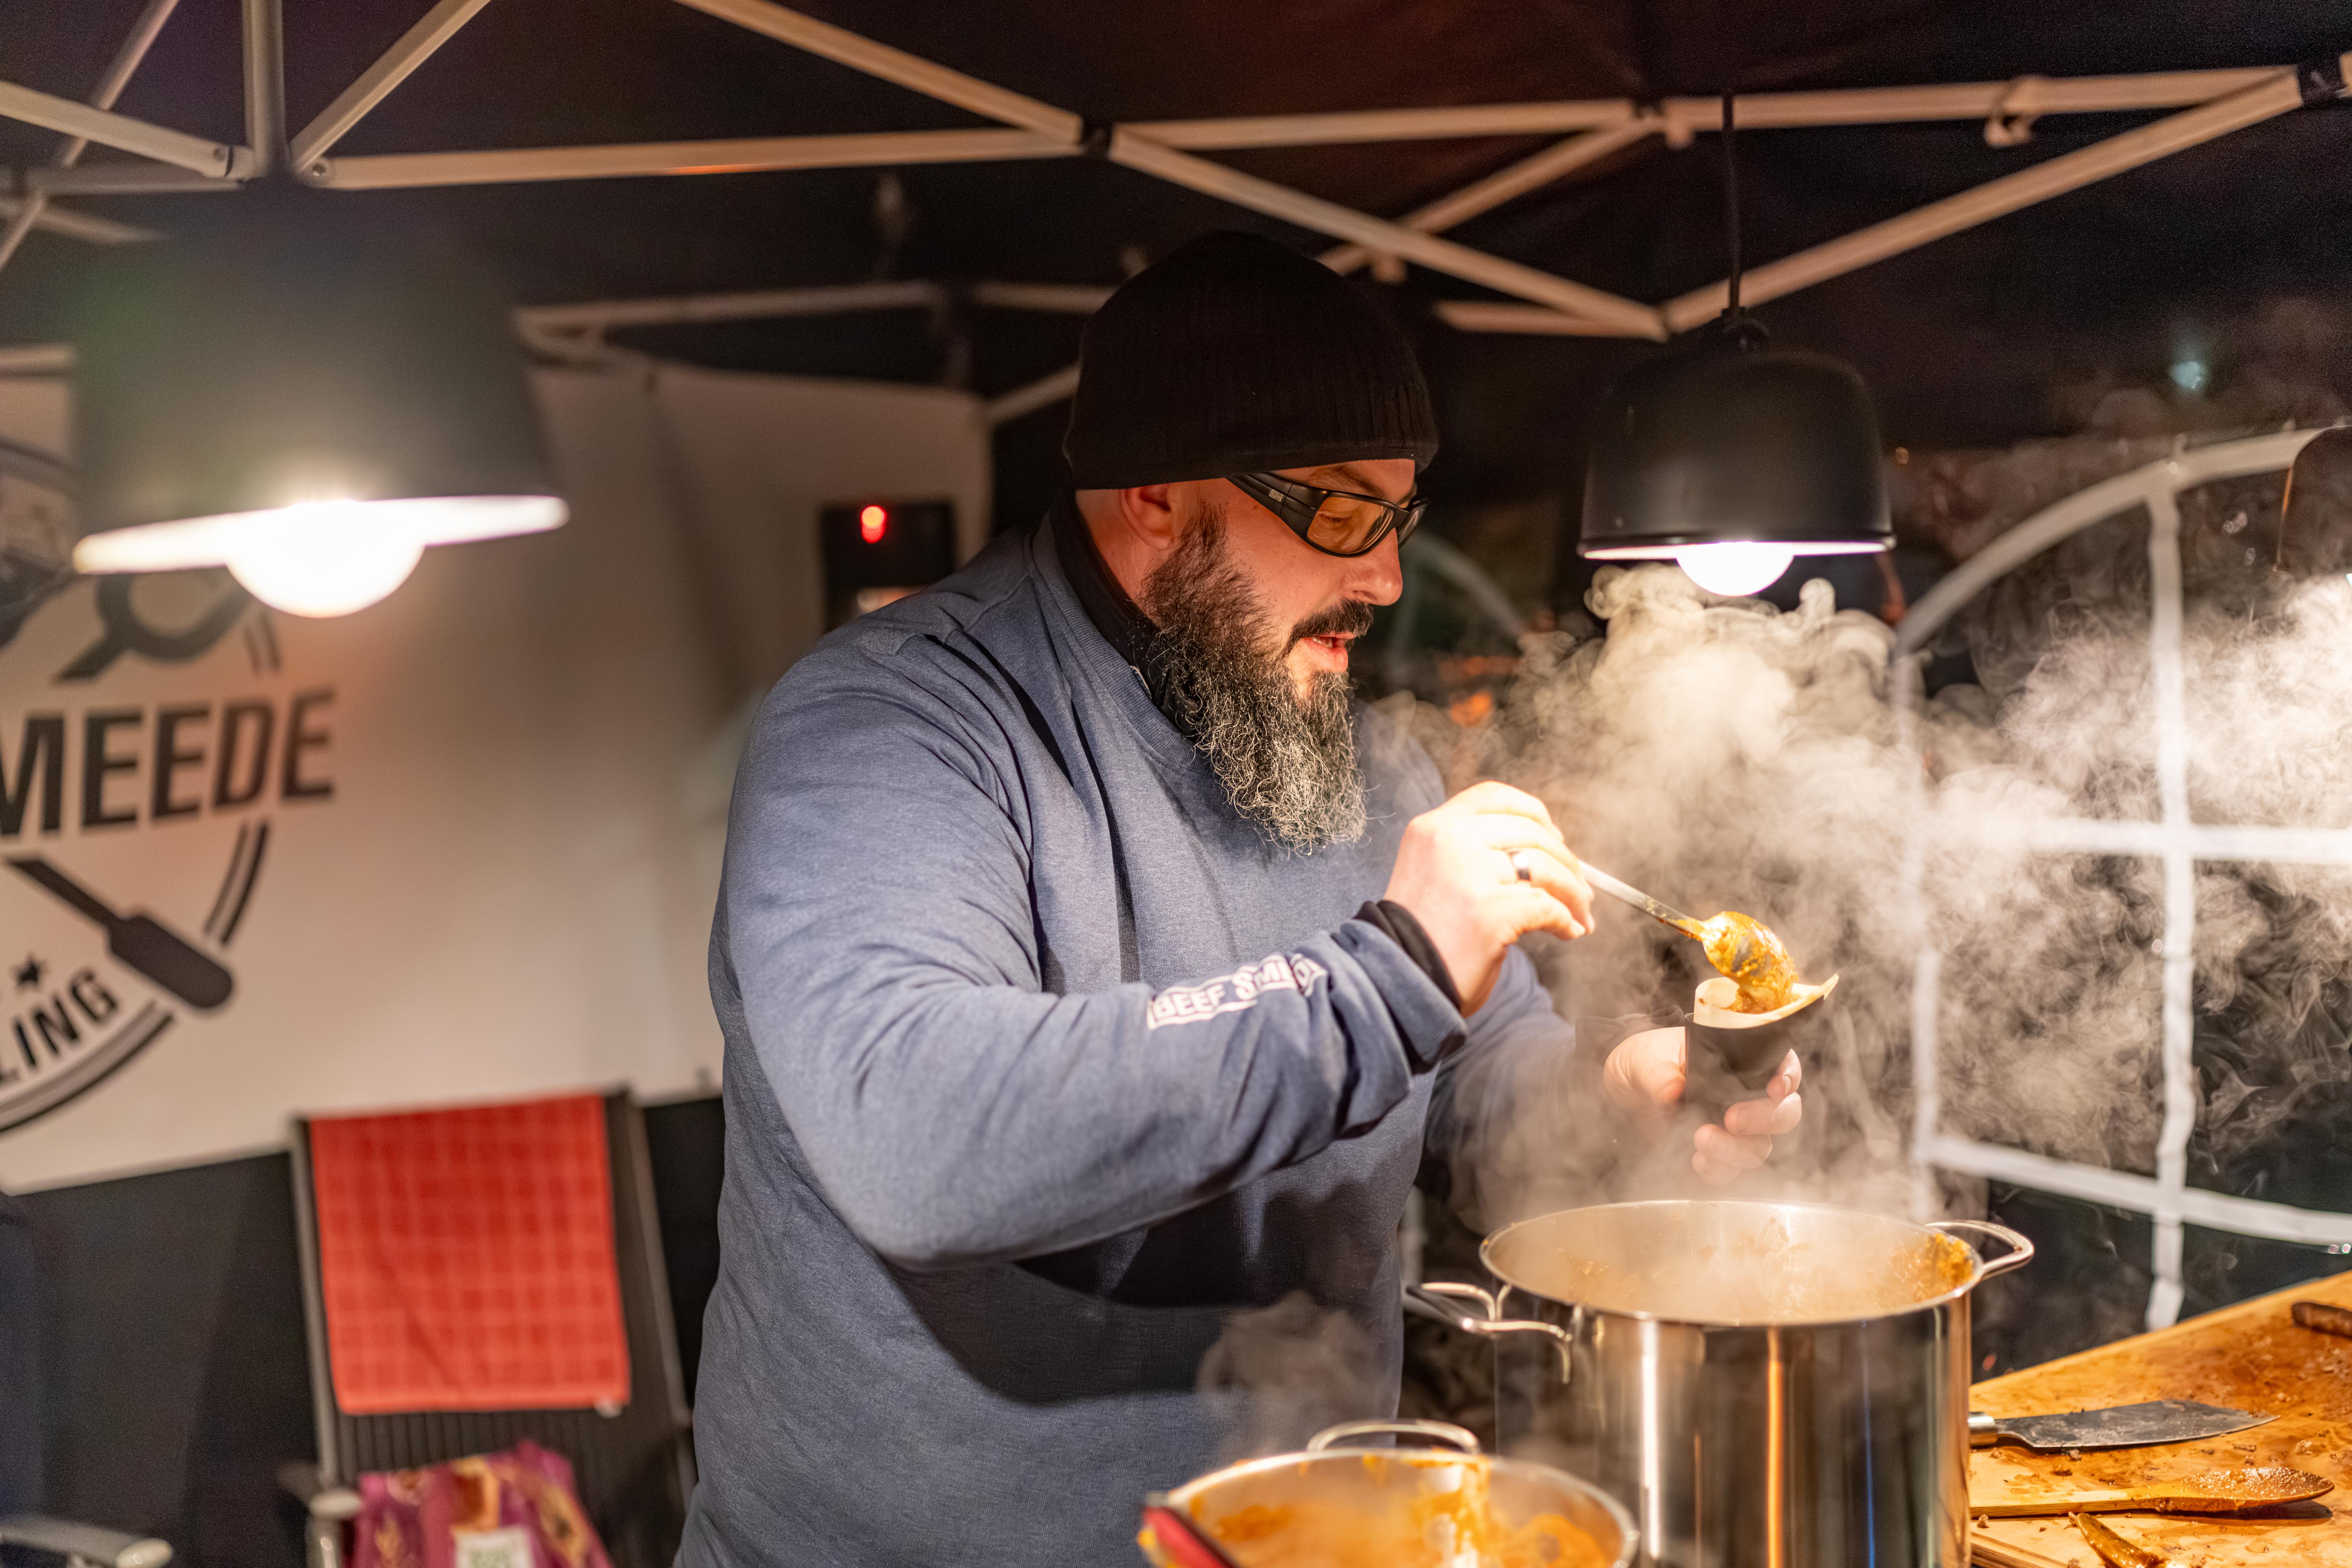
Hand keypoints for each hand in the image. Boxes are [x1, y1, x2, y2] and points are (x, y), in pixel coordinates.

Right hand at [1382, 781, 1593, 1014]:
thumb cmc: (1422, 936)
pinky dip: (1566, 920)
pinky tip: (1568, 932)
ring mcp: (1469, 873)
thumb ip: (1472, 852)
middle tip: (1581, 889)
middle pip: (1530, 831)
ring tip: (1580, 914)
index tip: (1555, 837)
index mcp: (1432, 828)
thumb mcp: (1435, 874)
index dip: (1534, 813)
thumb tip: (1539, 854)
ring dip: (1573, 892)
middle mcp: (1449, 840)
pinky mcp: (1490, 911)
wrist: (1398, 981)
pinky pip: (1546, 906)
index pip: (1494, 797)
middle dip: (1566, 861)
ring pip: (1545, 867)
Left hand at [1603, 1028, 1803, 1184]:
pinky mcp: (1718, 1156)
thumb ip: (1658, 1072)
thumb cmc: (1645, 1060)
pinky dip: (1718, 1170)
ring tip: (1700, 1139)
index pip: (1785, 1066)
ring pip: (1760, 1147)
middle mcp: (1748, 1096)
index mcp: (1743, 1061)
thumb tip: (1672, 1091)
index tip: (1775, 1088)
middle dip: (1766, 1119)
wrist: (1625, 1090)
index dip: (1788, 1077)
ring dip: (1736, 1150)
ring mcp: (1737, 1130)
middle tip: (1732, 1120)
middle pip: (1785, 1113)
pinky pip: (1732, 1172)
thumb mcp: (1645, 1057)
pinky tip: (1696, 1161)